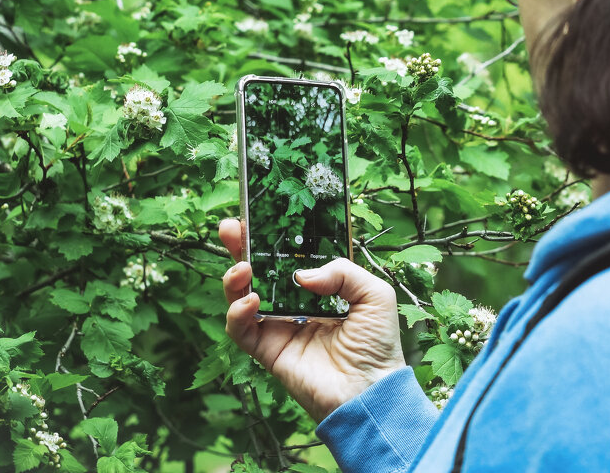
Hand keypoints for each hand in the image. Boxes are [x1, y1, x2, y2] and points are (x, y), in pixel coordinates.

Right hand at [219, 218, 405, 421]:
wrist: (371, 391)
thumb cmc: (378, 344)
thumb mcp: (374, 294)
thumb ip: (342, 272)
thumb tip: (301, 274)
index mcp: (320, 288)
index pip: (289, 256)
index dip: (273, 238)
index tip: (258, 217)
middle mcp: (295, 305)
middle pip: (259, 271)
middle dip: (241, 248)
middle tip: (231, 229)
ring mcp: (279, 328)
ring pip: (242, 297)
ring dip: (235, 279)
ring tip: (242, 268)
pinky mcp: (268, 352)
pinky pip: (241, 331)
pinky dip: (237, 314)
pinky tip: (251, 301)